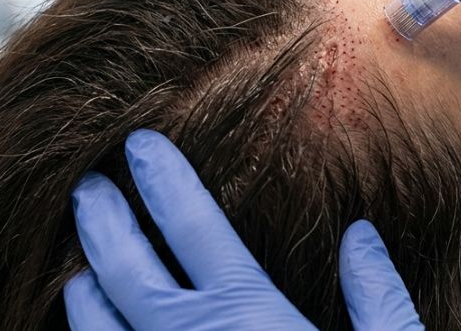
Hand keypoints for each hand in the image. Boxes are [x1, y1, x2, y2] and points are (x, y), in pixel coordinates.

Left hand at [64, 129, 423, 329]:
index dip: (162, 180)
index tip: (139, 148)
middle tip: (87, 188)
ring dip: (86, 287)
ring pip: (101, 327)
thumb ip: (380, 301)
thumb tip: (361, 237)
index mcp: (253, 317)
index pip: (194, 226)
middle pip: (127, 268)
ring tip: (79, 261)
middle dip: (102, 220)